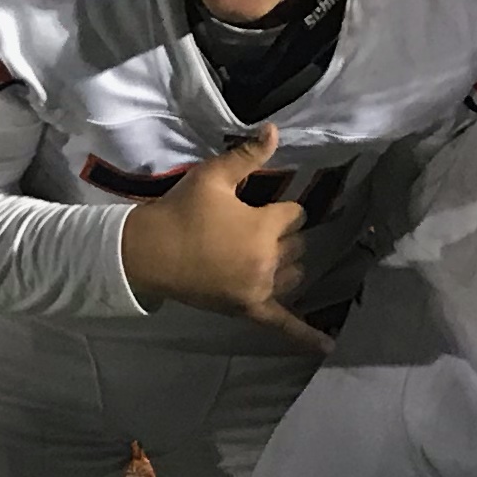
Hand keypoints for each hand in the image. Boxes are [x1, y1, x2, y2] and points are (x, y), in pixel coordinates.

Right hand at [114, 126, 329, 351]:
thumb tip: (275, 130)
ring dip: (290, 266)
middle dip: (284, 236)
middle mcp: (269, 260)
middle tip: (256, 231)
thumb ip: (247, 155)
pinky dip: (306, 336)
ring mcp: (259, 289)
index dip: (280, 209)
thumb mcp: (213, 177)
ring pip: (296, 277)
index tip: (259, 207)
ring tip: (273, 258)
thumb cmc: (181, 210)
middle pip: (298, 246)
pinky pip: (284, 325)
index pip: (295, 215)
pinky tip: (328, 347)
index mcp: (265, 227)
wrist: (148, 251)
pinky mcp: (248, 310)